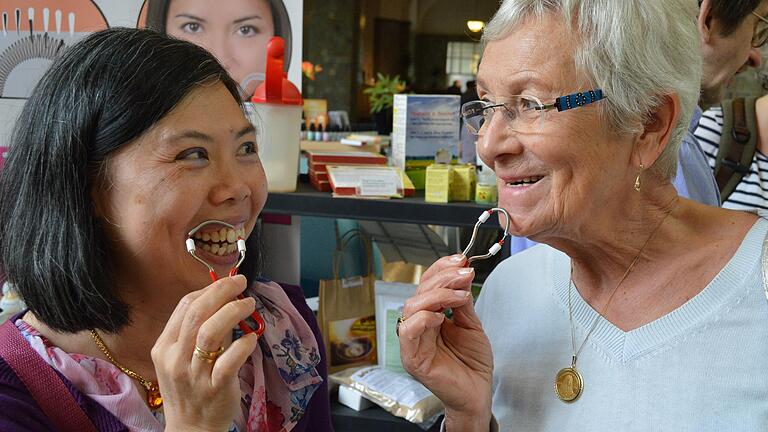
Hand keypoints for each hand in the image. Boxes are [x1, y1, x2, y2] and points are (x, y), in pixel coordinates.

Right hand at [152, 274, 257, 431]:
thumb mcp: (180, 359)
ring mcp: (193, 375)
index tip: (229, 283)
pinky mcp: (214, 389)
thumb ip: (195, 332)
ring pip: (210, 332)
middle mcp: (175, 359)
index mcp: (165, 347)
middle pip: (197, 313)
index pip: (185, 306)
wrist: (191, 430)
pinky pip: (229, 361)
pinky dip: (242, 344)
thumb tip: (222, 299)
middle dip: (222, 292)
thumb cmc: (189, 389)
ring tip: (249, 304)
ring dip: (233, 312)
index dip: (210, 289)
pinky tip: (251, 337)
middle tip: (242, 283)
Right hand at [398, 255, 492, 429]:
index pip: (427, 285)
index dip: (440, 269)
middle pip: (419, 293)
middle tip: (465, 274)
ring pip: (412, 308)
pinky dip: (423, 319)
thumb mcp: (471, 324)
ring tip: (461, 295)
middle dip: (442, 278)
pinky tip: (441, 317)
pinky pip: (408, 332)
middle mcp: (418, 327)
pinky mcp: (413, 359)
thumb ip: (462, 302)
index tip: (460, 260)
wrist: (478, 393)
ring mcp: (413, 342)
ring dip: (437, 295)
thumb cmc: (473, 363)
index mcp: (429, 317)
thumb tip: (460, 273)